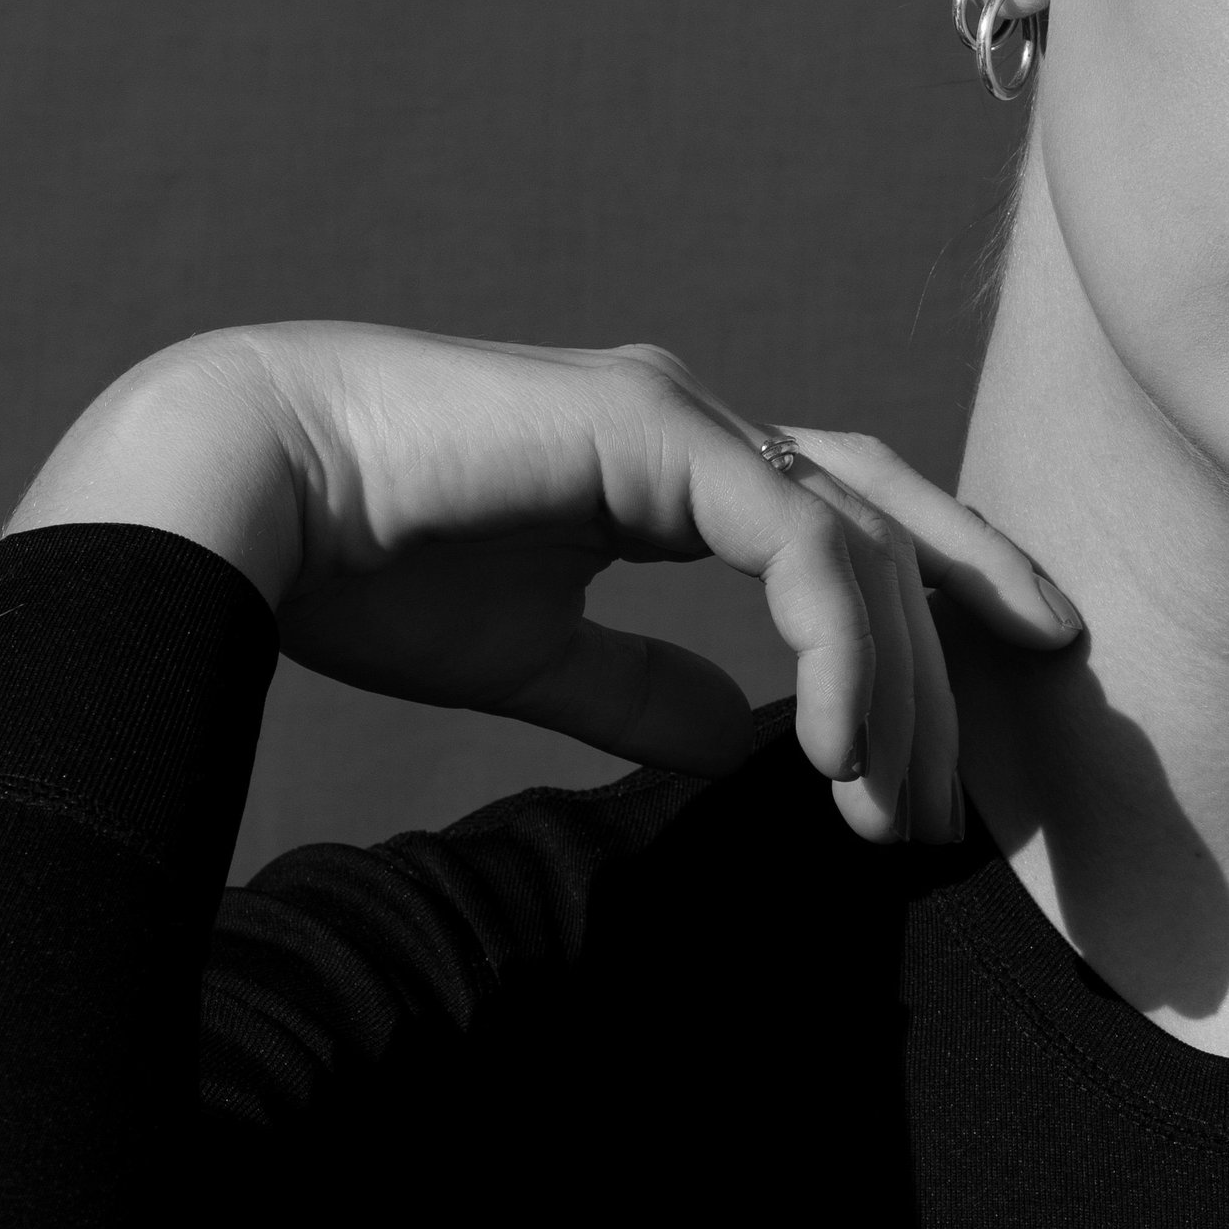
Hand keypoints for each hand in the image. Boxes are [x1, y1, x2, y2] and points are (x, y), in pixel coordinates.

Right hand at [4, 323, 1079, 841]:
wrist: (244, 496)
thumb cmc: (360, 568)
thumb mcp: (535, 657)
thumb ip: (642, 693)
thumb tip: (741, 748)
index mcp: (673, 469)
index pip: (852, 526)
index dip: (939, 604)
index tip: (983, 716)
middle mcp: (697, 428)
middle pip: (884, 536)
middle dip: (937, 677)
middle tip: (945, 812)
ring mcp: (681, 416)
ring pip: (857, 545)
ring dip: (890, 690)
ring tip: (884, 810)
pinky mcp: (653, 428)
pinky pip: (795, 541)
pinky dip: (834, 646)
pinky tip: (833, 749)